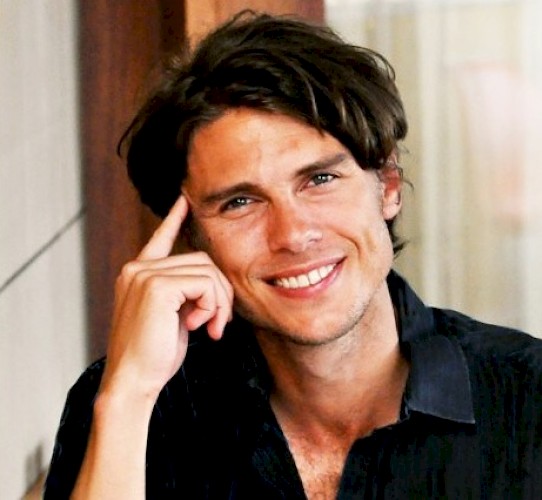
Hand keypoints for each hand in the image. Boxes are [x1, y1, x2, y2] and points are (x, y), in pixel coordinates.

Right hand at [100, 195, 233, 401]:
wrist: (132, 382)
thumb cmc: (154, 355)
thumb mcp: (172, 317)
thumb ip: (184, 294)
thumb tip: (212, 282)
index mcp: (139, 274)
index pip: (161, 238)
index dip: (174, 218)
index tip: (184, 199)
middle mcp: (138, 268)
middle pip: (202, 259)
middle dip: (221, 292)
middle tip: (220, 324)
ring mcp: (144, 274)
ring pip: (207, 271)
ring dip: (220, 302)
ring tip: (212, 328)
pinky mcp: (156, 286)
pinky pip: (205, 284)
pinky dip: (213, 306)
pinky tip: (201, 327)